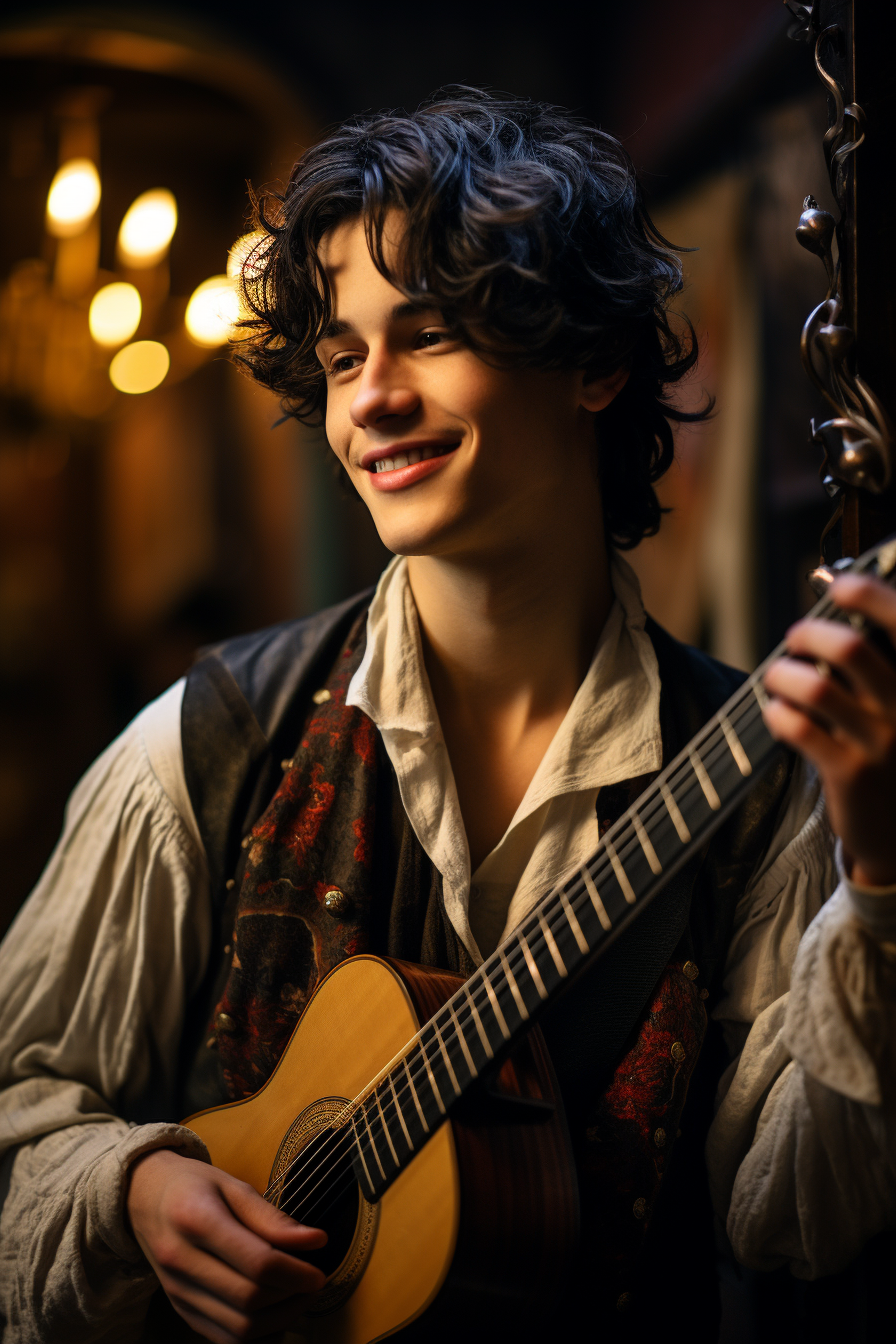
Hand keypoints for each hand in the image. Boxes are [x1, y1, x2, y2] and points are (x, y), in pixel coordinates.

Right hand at [127, 1148, 325, 1342]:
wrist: (143, 1197)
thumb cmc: (194, 1186)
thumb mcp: (234, 1185)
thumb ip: (272, 1217)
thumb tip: (315, 1241)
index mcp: (196, 1219)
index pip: (257, 1262)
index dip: (296, 1273)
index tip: (319, 1270)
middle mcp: (181, 1261)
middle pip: (249, 1298)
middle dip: (291, 1297)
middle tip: (314, 1282)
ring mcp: (177, 1291)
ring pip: (238, 1328)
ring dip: (278, 1320)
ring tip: (298, 1298)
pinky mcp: (180, 1309)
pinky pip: (224, 1338)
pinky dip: (256, 1336)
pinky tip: (274, 1314)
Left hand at [762, 572, 895, 886]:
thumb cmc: (893, 750)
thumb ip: (875, 657)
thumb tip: (834, 583)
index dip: (870, 595)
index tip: (838, 588)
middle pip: (852, 648)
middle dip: (810, 634)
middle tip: (795, 640)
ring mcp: (883, 743)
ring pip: (818, 687)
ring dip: (785, 674)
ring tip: (777, 677)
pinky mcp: (851, 774)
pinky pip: (799, 729)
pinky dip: (777, 713)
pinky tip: (776, 713)